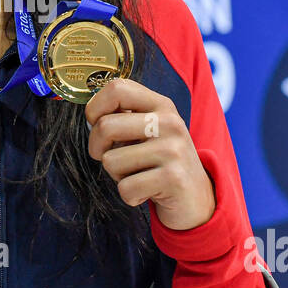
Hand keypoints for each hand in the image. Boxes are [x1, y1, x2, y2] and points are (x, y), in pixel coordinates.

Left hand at [85, 78, 215, 231]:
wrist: (197, 198)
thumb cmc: (161, 162)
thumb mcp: (149, 130)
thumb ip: (124, 117)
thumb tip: (91, 116)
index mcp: (161, 105)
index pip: (117, 88)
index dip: (95, 108)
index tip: (97, 124)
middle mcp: (170, 122)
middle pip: (105, 126)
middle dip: (97, 148)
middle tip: (112, 158)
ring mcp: (173, 150)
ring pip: (111, 161)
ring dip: (117, 175)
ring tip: (138, 175)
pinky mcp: (173, 179)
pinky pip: (126, 188)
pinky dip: (130, 196)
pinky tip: (147, 192)